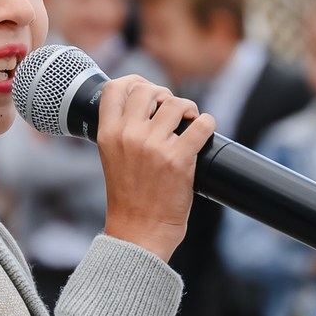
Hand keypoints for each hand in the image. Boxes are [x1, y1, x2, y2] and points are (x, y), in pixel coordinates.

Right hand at [96, 75, 212, 261]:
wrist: (139, 233)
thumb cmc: (129, 199)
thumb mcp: (113, 159)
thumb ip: (123, 133)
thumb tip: (148, 106)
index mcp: (108, 135)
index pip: (114, 89)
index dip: (134, 81)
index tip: (146, 89)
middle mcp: (128, 136)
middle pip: (147, 90)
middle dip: (164, 95)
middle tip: (172, 110)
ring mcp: (154, 146)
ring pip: (176, 104)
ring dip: (188, 109)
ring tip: (190, 121)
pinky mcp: (179, 159)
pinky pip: (202, 124)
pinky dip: (208, 124)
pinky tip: (205, 131)